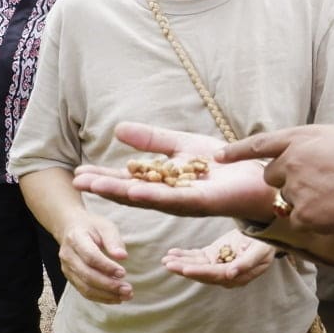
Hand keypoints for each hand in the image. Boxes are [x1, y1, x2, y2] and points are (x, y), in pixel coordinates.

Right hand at [58, 211, 131, 303]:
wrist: (71, 228)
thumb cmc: (92, 227)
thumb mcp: (105, 226)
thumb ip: (114, 240)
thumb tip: (122, 257)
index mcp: (76, 239)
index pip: (91, 257)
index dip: (107, 267)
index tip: (123, 273)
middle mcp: (68, 256)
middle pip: (87, 275)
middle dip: (109, 285)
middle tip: (128, 289)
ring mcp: (67, 269)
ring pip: (85, 288)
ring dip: (106, 295)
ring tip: (125, 296)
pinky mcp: (70, 278)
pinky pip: (84, 292)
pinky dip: (101, 298)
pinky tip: (116, 298)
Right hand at [72, 124, 277, 221]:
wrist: (257, 175)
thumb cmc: (222, 164)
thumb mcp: (180, 145)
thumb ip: (152, 140)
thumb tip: (118, 130)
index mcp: (163, 184)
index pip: (127, 181)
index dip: (104, 178)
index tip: (79, 173)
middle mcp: (169, 197)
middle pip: (131, 193)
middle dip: (104, 188)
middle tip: (77, 182)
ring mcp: (184, 202)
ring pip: (146, 198)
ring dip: (120, 192)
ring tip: (95, 186)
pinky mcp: (202, 202)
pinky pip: (174, 199)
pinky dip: (153, 195)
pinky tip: (134, 191)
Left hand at [162, 229, 276, 287]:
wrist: (265, 235)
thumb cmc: (266, 244)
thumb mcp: (260, 251)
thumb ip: (246, 263)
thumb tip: (230, 275)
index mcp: (238, 275)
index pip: (215, 275)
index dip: (200, 272)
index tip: (185, 269)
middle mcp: (225, 274)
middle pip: (202, 273)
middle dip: (184, 268)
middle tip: (168, 264)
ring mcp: (218, 264)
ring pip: (196, 265)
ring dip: (181, 262)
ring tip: (165, 260)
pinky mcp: (213, 256)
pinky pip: (196, 257)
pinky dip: (184, 255)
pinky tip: (172, 253)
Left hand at [220, 125, 333, 233]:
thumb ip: (317, 145)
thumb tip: (309, 155)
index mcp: (304, 137)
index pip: (261, 144)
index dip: (237, 151)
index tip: (218, 157)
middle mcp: (293, 160)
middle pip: (273, 176)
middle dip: (289, 182)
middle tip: (322, 185)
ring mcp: (297, 188)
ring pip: (290, 200)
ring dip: (308, 202)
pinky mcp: (304, 215)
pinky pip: (300, 220)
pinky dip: (317, 221)